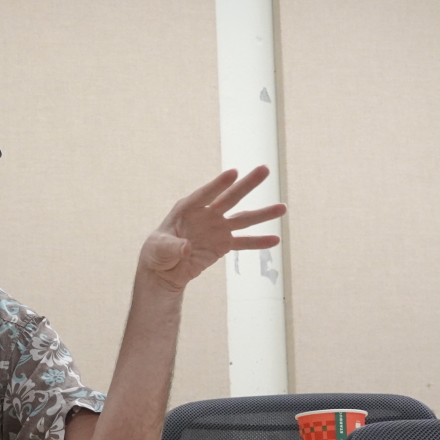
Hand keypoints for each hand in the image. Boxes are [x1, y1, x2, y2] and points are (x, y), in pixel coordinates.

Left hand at [139, 165, 285, 290]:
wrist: (164, 269)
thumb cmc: (157, 252)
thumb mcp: (158, 249)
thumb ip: (172, 246)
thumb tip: (186, 248)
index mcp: (187, 208)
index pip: (204, 194)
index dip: (218, 184)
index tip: (233, 172)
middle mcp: (206, 214)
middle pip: (229, 197)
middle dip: (246, 185)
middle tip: (264, 170)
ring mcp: (217, 228)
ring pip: (242, 218)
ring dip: (262, 213)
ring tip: (282, 208)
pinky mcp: (223, 244)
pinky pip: (243, 242)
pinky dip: (258, 242)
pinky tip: (275, 240)